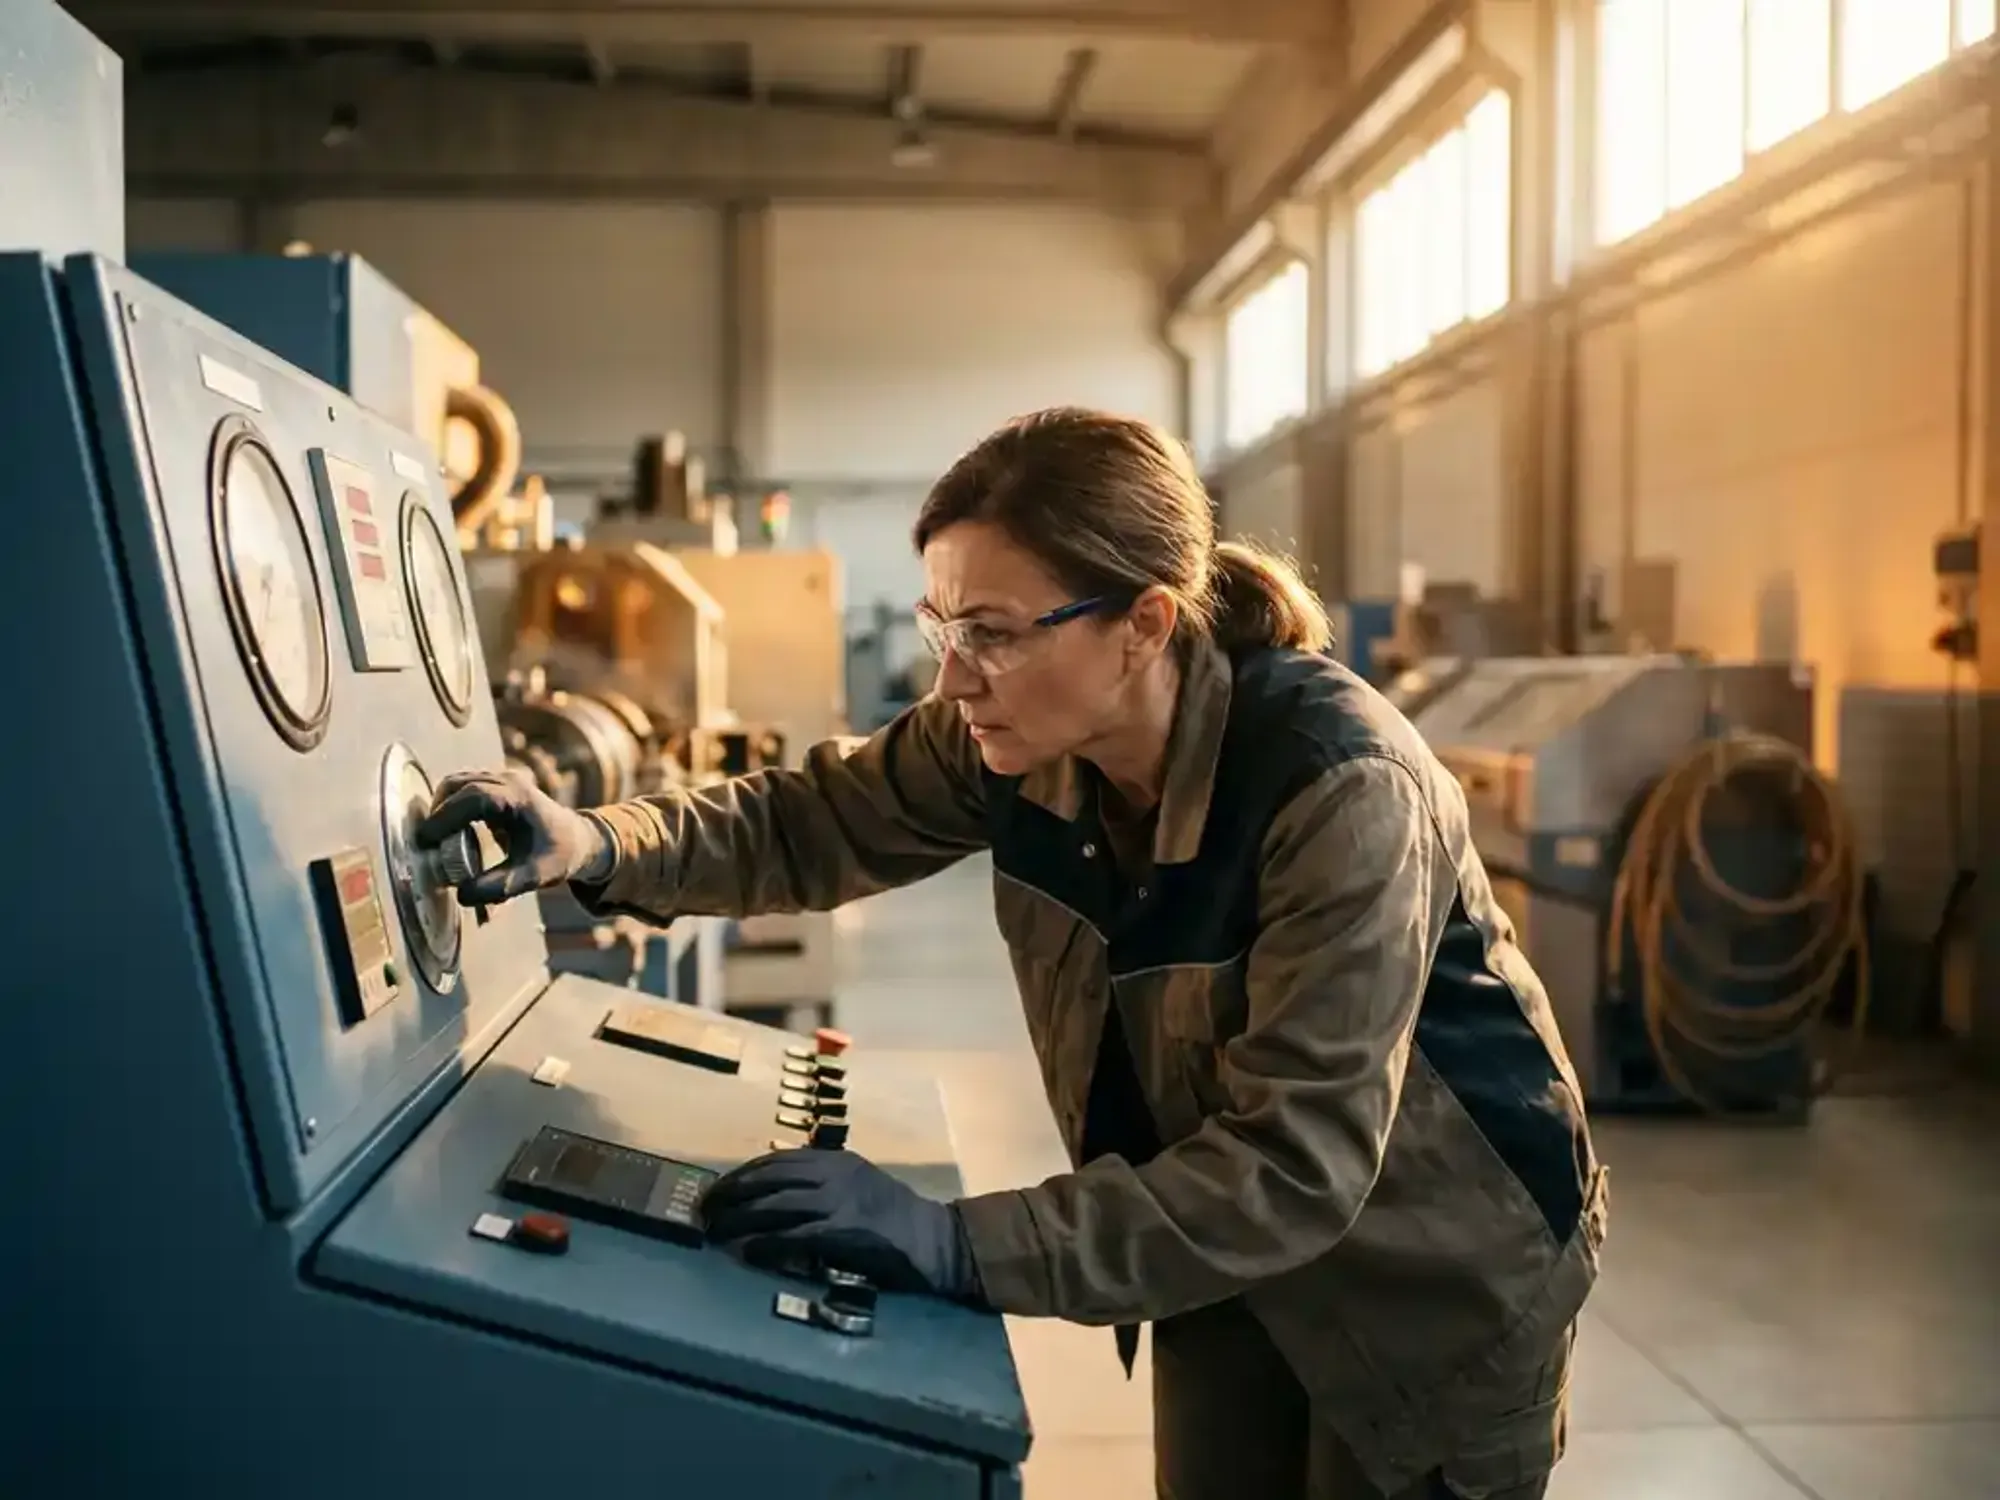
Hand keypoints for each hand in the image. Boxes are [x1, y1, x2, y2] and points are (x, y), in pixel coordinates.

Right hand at [415, 769, 611, 906]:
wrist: (577, 839)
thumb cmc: (558, 856)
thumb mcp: (533, 877)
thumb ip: (500, 887)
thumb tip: (462, 895)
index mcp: (519, 798)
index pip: (473, 797)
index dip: (445, 816)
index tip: (426, 840)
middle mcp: (508, 781)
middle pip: (457, 785)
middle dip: (438, 813)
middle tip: (427, 845)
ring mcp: (500, 779)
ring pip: (455, 784)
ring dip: (441, 810)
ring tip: (438, 842)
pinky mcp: (493, 785)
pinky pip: (461, 790)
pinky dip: (449, 808)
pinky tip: (450, 835)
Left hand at [702, 1150, 983, 1302]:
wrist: (935, 1240)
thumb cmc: (895, 1218)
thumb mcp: (858, 1186)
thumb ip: (822, 1186)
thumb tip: (774, 1201)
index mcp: (837, 1160)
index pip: (778, 1160)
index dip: (744, 1174)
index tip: (720, 1187)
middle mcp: (835, 1174)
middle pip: (769, 1178)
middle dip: (732, 1193)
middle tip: (707, 1209)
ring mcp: (840, 1202)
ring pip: (776, 1205)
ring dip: (740, 1219)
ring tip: (716, 1231)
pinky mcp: (844, 1232)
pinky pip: (794, 1237)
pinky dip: (767, 1244)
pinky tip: (749, 1253)